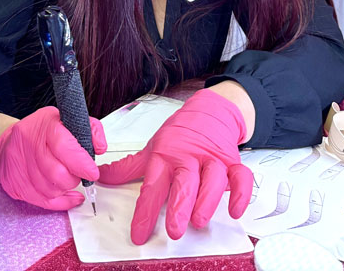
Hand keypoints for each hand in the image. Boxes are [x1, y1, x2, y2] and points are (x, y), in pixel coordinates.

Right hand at [0, 105, 107, 209]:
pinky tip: (67, 195)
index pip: (64, 146)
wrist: (8, 143)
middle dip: (74, 178)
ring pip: (51, 190)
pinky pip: (44, 202)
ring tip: (66, 178)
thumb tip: (100, 147)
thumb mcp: (66, 120)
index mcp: (44, 125)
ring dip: (65, 189)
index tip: (92, 172)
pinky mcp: (16, 185)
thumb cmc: (41, 132)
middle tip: (78, 174)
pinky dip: (61, 201)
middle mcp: (29, 144)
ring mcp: (20, 166)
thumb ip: (89, 130)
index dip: (81, 163)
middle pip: (57, 173)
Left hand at [98, 89, 252, 244]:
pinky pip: (241, 176)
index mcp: (165, 157)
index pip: (152, 185)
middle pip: (185, 182)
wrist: (208, 112)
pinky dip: (241, 193)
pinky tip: (235, 210)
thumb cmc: (178, 135)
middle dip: (179, 206)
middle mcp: (188, 158)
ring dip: (207, 200)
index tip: (139, 233)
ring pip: (213, 179)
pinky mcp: (232, 162)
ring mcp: (212, 160)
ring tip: (199, 220)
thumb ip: (127, 167)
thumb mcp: (151, 149)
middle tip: (175, 229)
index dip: (145, 211)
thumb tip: (102, 177)